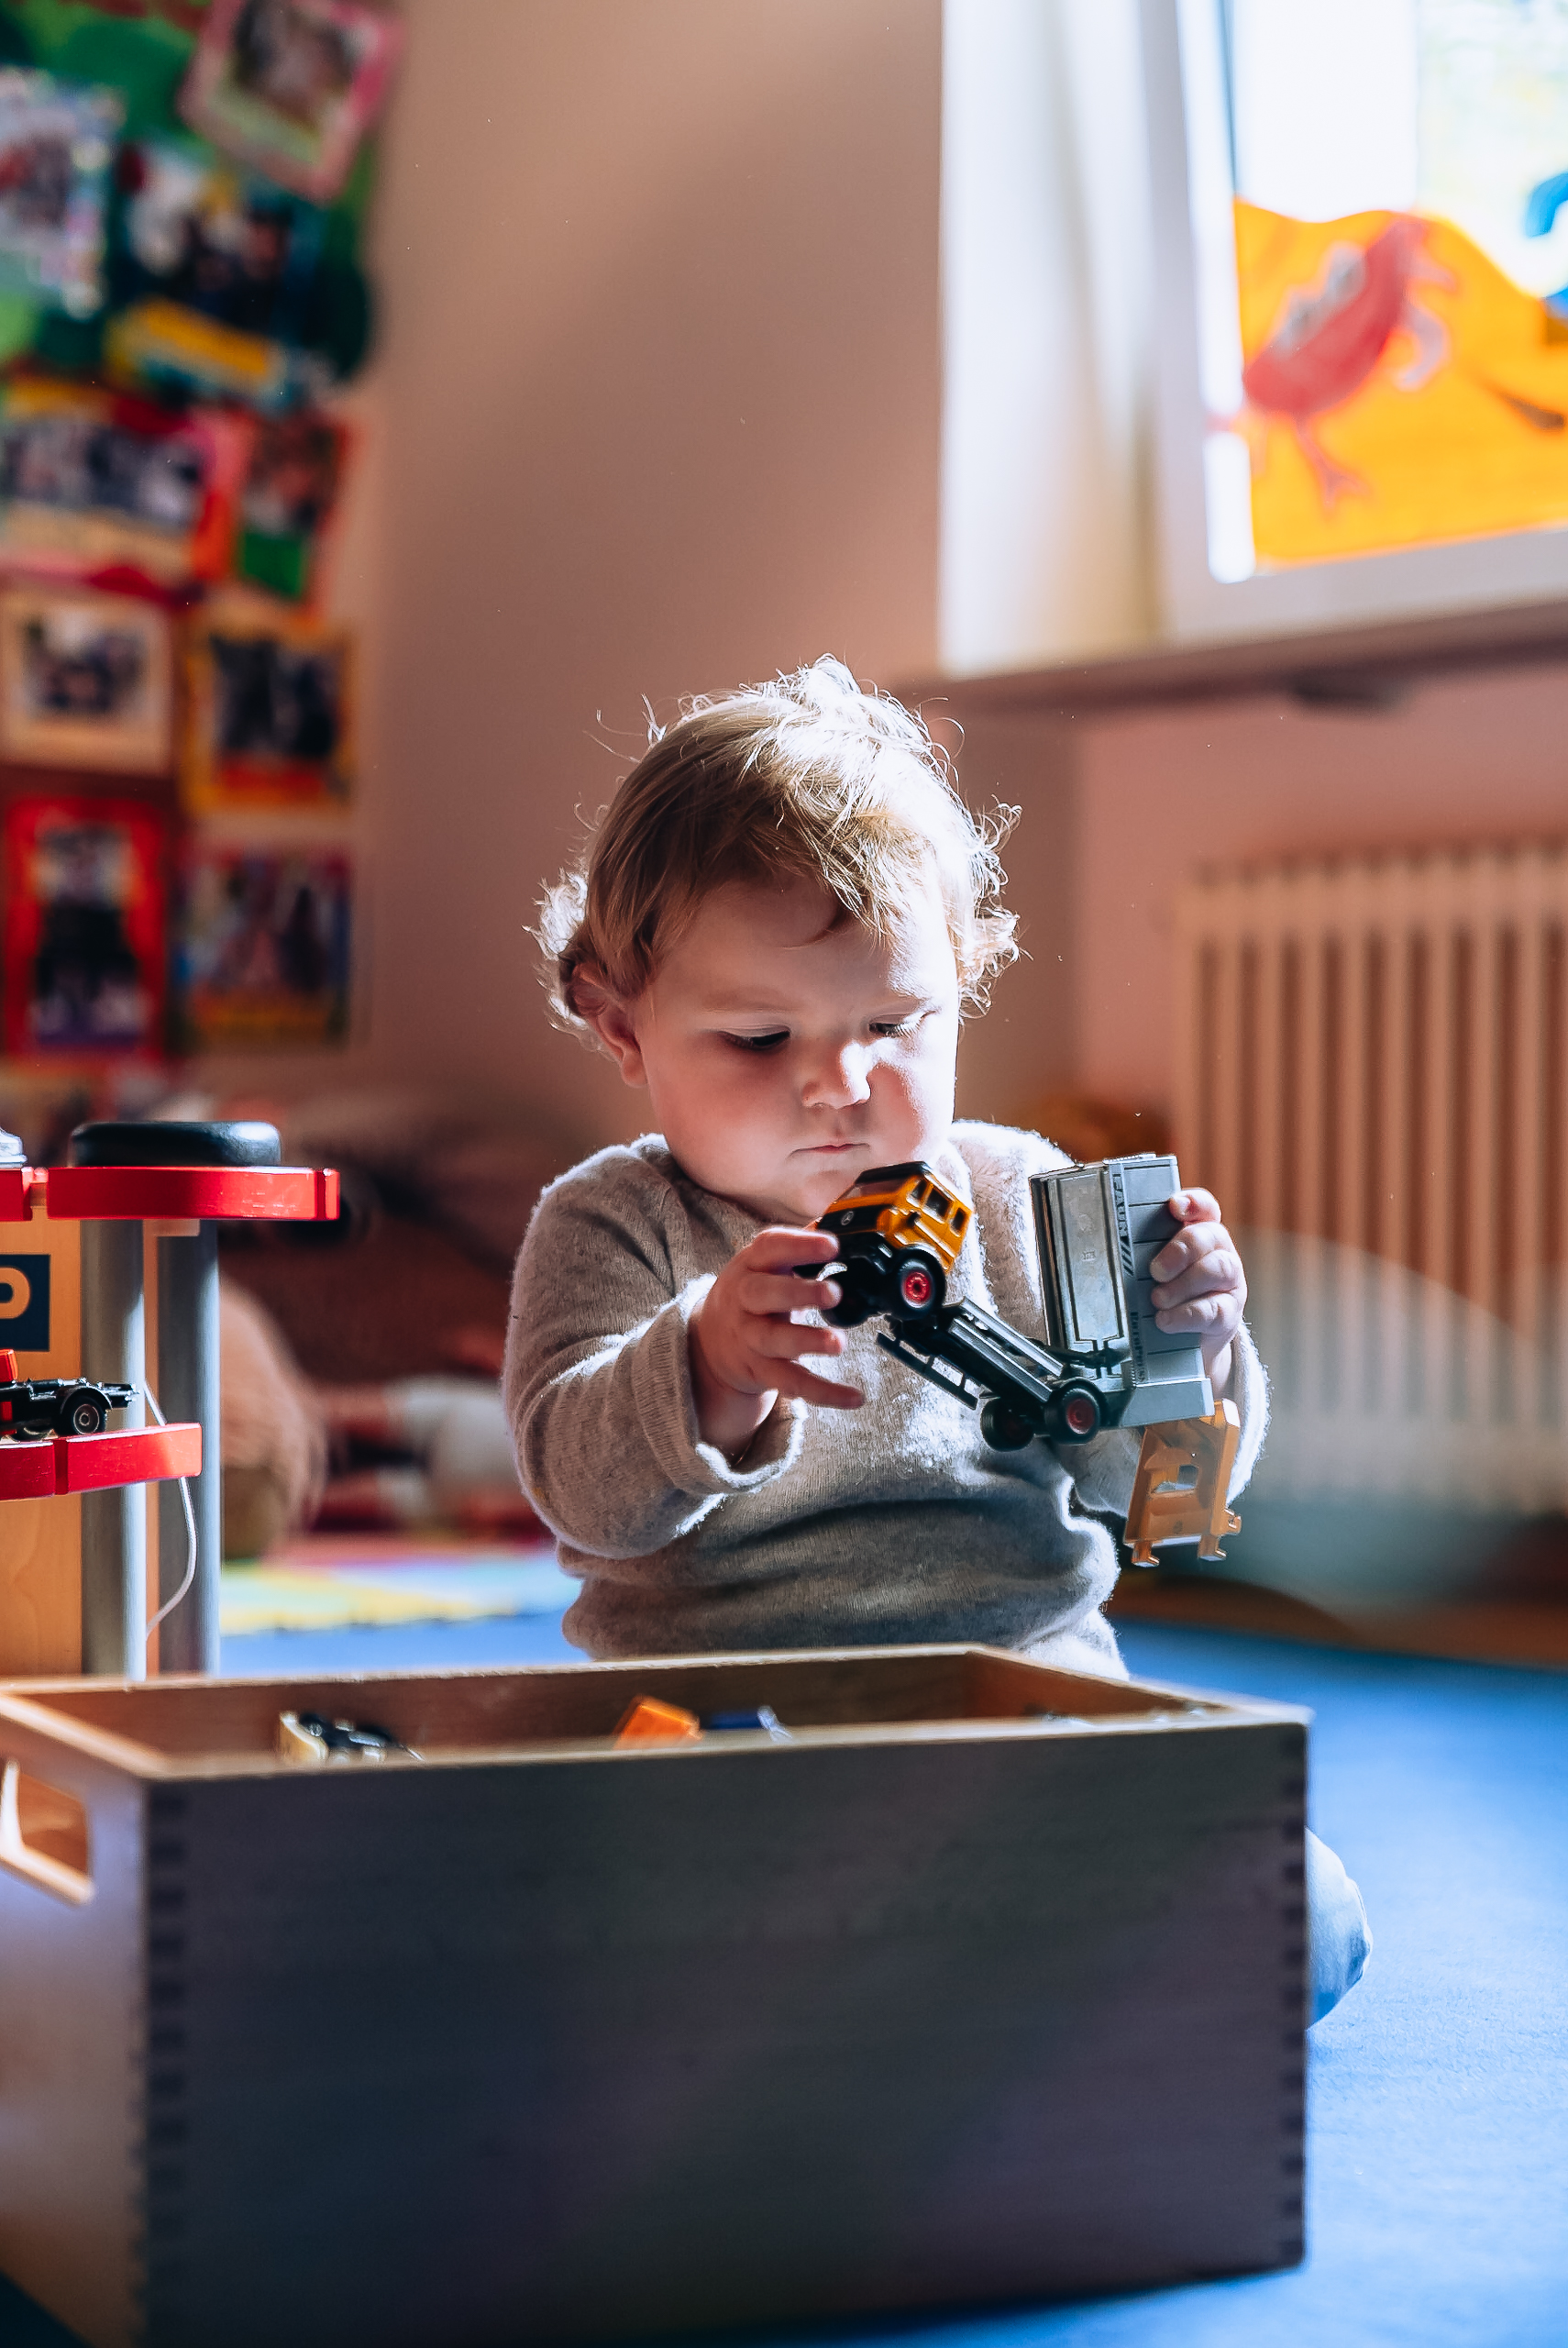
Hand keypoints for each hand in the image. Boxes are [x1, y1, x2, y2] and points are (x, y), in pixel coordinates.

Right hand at [690, 1227, 862, 1455]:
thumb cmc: (752, 1294)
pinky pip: (792, 1383)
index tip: (832, 1244)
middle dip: (798, 1293)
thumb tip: (842, 1218)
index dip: (799, 1246)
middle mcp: (745, 1300)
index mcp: (750, 1266)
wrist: (710, 1341)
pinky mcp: (762, 1371)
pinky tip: (855, 1397)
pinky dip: (824, 1392)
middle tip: (833, 1292)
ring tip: (837, 1343)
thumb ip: (800, 1246)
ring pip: (775, 1340)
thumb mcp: (765, 1264)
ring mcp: (750, 1338)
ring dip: (806, 1341)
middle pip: (764, 1294)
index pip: (769, 1248)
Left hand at [1149, 1189, 1246, 1394]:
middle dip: (1180, 1250)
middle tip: (1155, 1270)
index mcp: (1200, 1232)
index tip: (1174, 1206)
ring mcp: (1229, 1281)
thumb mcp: (1153, 1269)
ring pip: (1217, 1269)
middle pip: (1210, 1236)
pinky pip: (1215, 1308)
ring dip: (1182, 1284)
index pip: (1204, 1207)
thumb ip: (1141, 1252)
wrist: (1188, 1339)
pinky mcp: (1229, 1313)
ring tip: (1157, 1299)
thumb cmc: (1165, 1292)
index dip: (1193, 1202)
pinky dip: (1186, 1314)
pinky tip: (1165, 1320)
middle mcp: (1219, 1251)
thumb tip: (1105, 1247)